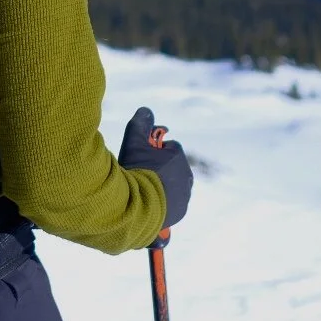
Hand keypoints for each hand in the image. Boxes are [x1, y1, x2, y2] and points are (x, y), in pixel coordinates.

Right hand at [119, 107, 192, 230]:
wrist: (139, 206)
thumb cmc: (137, 172)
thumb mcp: (134, 143)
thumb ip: (140, 124)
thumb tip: (146, 110)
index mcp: (178, 156)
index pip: (169, 147)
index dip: (154, 151)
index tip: (142, 157)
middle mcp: (186, 175)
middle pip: (172, 166)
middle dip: (160, 168)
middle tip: (140, 174)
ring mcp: (185, 194)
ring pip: (174, 184)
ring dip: (162, 185)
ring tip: (143, 190)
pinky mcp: (181, 211)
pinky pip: (173, 203)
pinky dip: (164, 201)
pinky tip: (149, 202)